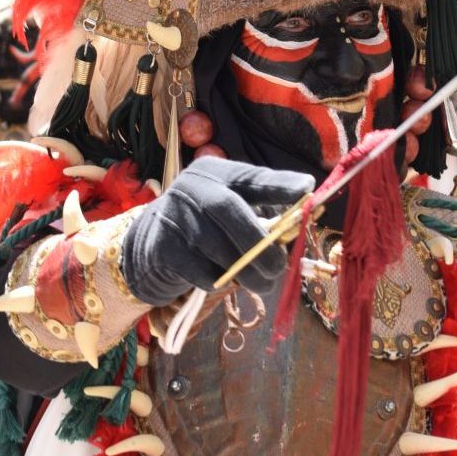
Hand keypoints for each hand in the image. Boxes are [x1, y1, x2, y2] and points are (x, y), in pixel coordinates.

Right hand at [120, 157, 314, 305]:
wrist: (149, 247)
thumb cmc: (204, 227)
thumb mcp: (229, 210)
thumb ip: (262, 214)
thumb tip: (300, 226)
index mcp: (215, 172)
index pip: (250, 176)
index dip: (278, 184)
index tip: (307, 189)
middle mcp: (190, 187)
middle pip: (227, 209)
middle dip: (259, 242)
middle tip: (279, 268)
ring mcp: (172, 216)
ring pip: (215, 245)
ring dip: (246, 270)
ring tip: (262, 282)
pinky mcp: (162, 248)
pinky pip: (201, 271)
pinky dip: (221, 280)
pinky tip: (225, 280)